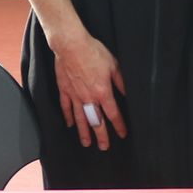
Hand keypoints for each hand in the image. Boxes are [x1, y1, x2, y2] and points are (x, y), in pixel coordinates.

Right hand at [52, 29, 126, 150]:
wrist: (71, 45)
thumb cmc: (93, 52)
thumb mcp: (114, 65)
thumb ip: (121, 82)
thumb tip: (128, 94)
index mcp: (103, 92)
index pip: (113, 114)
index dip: (119, 125)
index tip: (123, 134)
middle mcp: (89, 98)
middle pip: (96, 121)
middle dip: (101, 135)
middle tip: (103, 147)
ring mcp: (75, 95)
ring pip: (80, 118)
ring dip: (84, 132)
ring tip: (86, 143)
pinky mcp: (65, 90)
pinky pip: (66, 107)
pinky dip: (68, 117)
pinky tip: (70, 125)